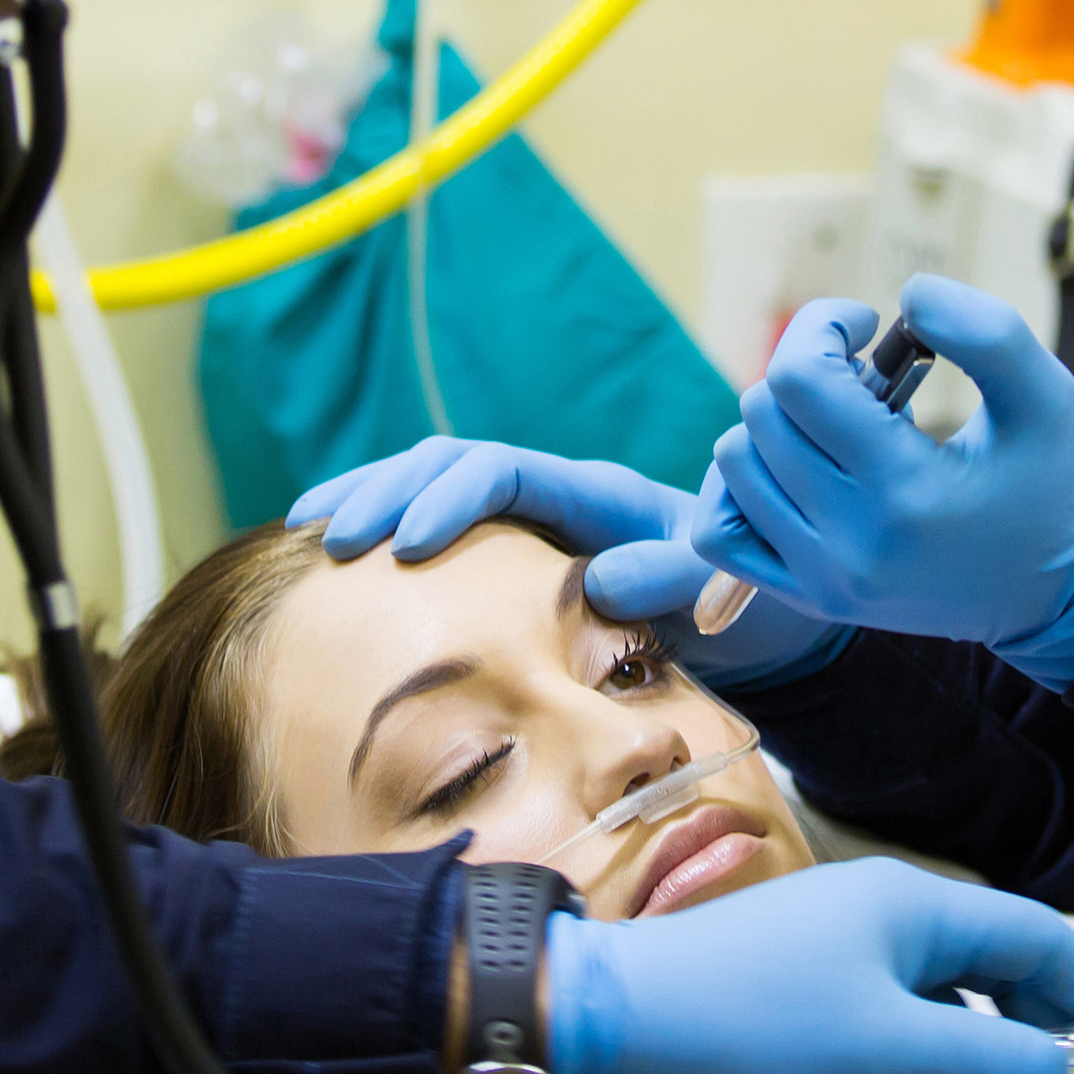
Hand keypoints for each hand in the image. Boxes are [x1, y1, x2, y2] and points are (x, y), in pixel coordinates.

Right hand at [291, 438, 711, 622]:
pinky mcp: (523, 550)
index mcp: (595, 492)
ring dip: (372, 501)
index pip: (500, 469)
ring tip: (304, 532)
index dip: (447, 499)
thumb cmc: (750, 597)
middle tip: (325, 538)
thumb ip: (672, 575)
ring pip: (435, 485)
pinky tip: (345, 556)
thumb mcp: (723, 584)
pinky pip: (447, 525)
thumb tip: (602, 583)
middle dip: (385, 492)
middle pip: (449, 464)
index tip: (406, 546)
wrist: (769, 610)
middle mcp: (555, 492)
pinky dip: (392, 530)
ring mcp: (535, 518)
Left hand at [543, 856, 1073, 1073]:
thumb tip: (1063, 1067)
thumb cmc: (754, 1023)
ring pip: (942, 1016)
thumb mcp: (888, 1047)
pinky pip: (890, 1042)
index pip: (1037, 935)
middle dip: (1040, 1036)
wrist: (613, 1031)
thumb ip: (988, 1057)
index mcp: (914, 905)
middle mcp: (884, 923)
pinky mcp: (802, 1012)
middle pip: (995, 973)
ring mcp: (840, 966)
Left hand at [694, 278, 1073, 690]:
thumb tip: (906, 294)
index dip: (822, 326)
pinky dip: (743, 486)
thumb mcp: (1048, 394)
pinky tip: (796, 467)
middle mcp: (849, 545)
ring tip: (841, 426)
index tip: (866, 325)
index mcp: (904, 491)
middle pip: (761, 414)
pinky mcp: (815, 598)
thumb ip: (984, 330)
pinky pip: (723, 534)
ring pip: (734, 464)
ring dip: (776, 424)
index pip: (800, 380)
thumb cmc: (1065, 486)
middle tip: (866, 380)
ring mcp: (823, 580)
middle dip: (807, 371)